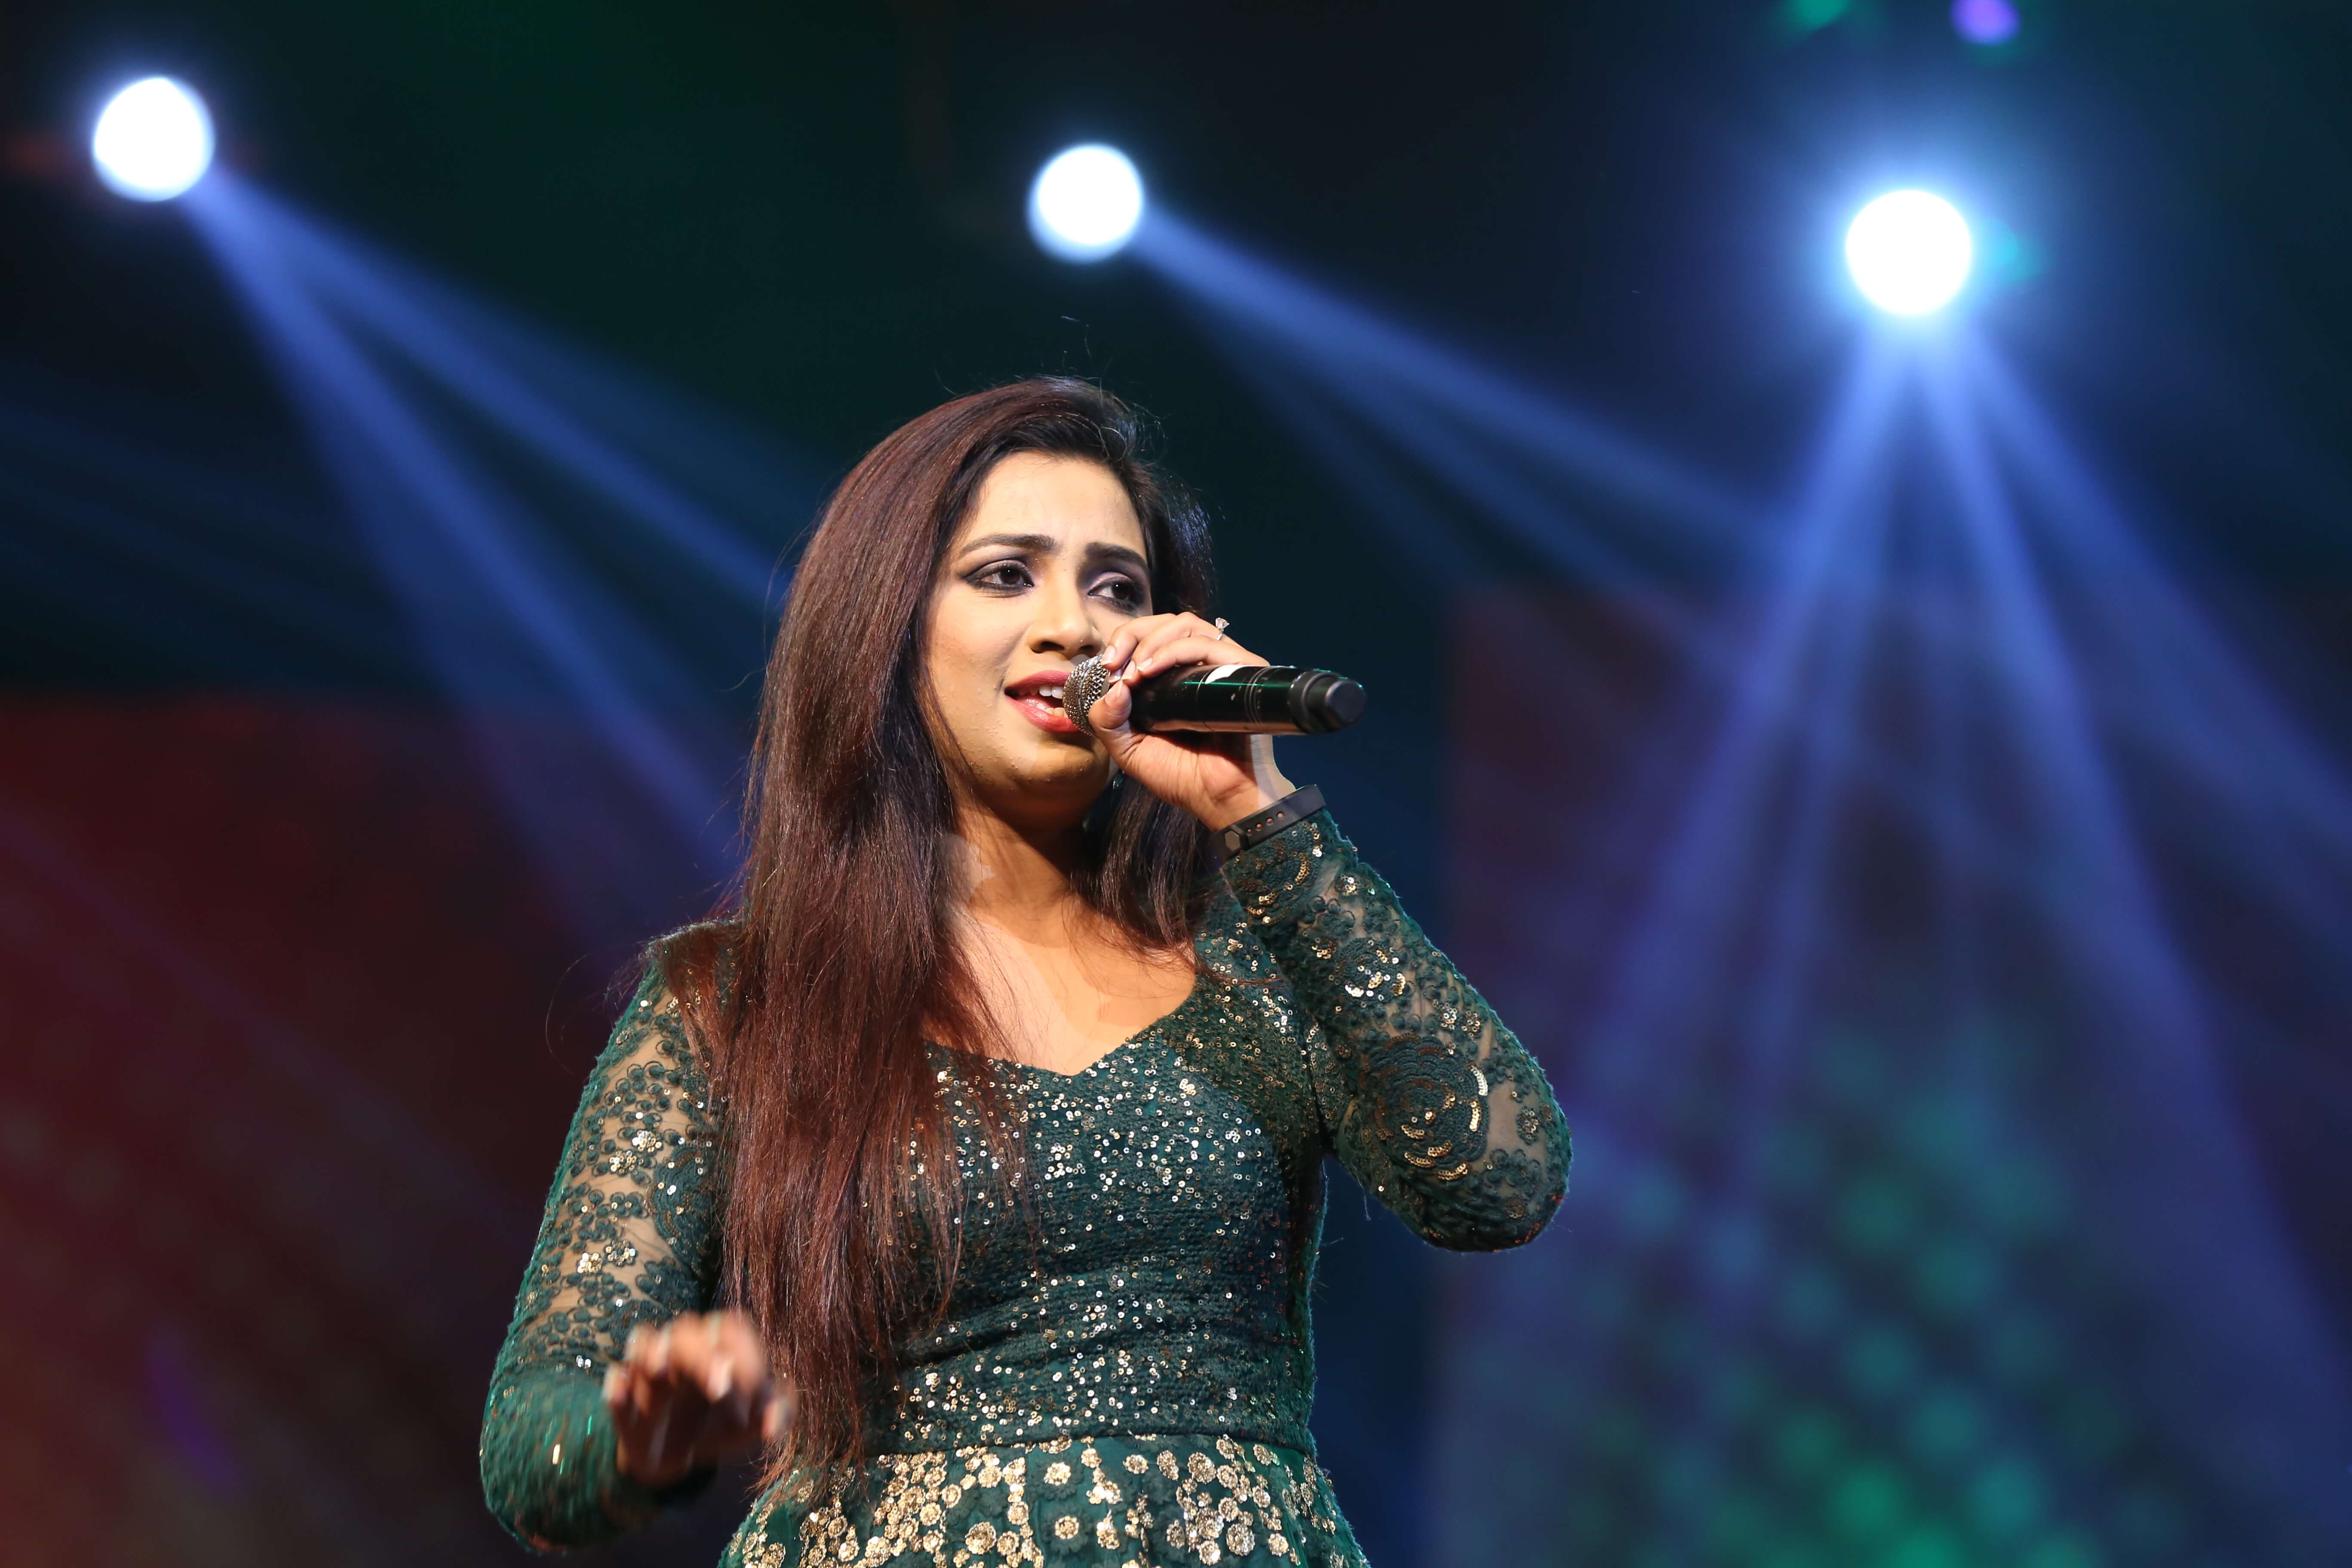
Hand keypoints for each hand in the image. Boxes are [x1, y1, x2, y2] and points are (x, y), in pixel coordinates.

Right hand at [601, 1311, 787, 1486]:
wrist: (678, 1457)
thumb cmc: (721, 1425)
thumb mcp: (753, 1425)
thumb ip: (774, 1417)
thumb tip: (774, 1420)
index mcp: (718, 1344)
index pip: (732, 1329)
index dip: (746, 1361)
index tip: (754, 1406)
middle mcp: (682, 1347)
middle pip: (688, 1330)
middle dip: (704, 1356)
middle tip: (720, 1387)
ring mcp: (648, 1368)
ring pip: (645, 1342)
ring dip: (651, 1352)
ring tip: (659, 1369)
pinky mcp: (622, 1395)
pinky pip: (613, 1380)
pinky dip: (615, 1386)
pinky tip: (620, 1397)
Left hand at [1085, 612, 1294, 829]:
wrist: (1217, 799)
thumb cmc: (1181, 777)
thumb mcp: (1127, 748)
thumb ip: (1107, 719)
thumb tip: (1111, 685)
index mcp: (1177, 679)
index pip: (1154, 634)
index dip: (1126, 640)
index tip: (1106, 667)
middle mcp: (1202, 668)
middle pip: (1168, 622)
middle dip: (1133, 635)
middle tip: (1113, 664)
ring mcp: (1224, 668)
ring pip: (1187, 625)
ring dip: (1152, 641)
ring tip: (1135, 671)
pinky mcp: (1243, 673)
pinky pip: (1208, 644)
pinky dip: (1172, 651)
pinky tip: (1150, 671)